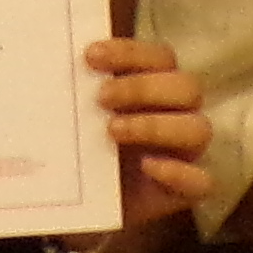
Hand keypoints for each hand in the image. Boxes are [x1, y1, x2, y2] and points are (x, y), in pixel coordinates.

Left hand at [91, 35, 211, 231]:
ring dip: (155, 126)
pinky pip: (201, 181)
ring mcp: (185, 152)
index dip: (131, 53)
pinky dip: (178, 172)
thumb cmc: (82, 145)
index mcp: (156, 84)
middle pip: (186, 87)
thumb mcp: (75, 116)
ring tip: (112, 131)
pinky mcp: (185, 190)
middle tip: (101, 97)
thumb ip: (72, 91)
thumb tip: (50, 65)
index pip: (160, 57)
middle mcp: (178, 113)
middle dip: (143, 88)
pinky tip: (147, 167)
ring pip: (198, 129)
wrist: (81, 200)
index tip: (91, 56)